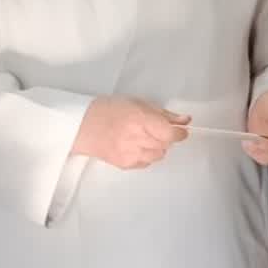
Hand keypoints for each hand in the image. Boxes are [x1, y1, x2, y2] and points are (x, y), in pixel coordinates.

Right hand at [71, 96, 189, 169]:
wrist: (82, 126)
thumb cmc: (109, 110)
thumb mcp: (138, 103)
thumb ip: (163, 113)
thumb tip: (185, 120)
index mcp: (140, 119)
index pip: (170, 133)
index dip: (179, 132)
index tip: (181, 130)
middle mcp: (136, 138)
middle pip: (166, 144)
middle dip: (165, 137)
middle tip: (154, 129)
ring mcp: (130, 154)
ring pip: (159, 155)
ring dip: (157, 147)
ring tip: (142, 137)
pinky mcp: (125, 164)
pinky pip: (147, 163)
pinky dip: (146, 155)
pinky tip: (134, 145)